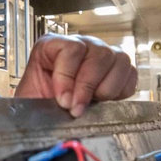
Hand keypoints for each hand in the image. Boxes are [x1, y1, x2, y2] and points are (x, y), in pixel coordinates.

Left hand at [14, 34, 137, 116]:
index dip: (67, 76)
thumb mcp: (29, 101)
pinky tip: (104, 101)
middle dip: (88, 86)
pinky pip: (131, 74)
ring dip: (107, 88)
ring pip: (119, 60)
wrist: (46, 116)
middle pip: (99, 53)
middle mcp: (81, 44)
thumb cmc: (37, 106)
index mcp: (52, 45)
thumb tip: (63, 105)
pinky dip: (121, 91)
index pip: (71, 48)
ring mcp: (101, 54)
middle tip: (77, 109)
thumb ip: (38, 98)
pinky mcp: (118, 69)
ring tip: (92, 104)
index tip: (63, 100)